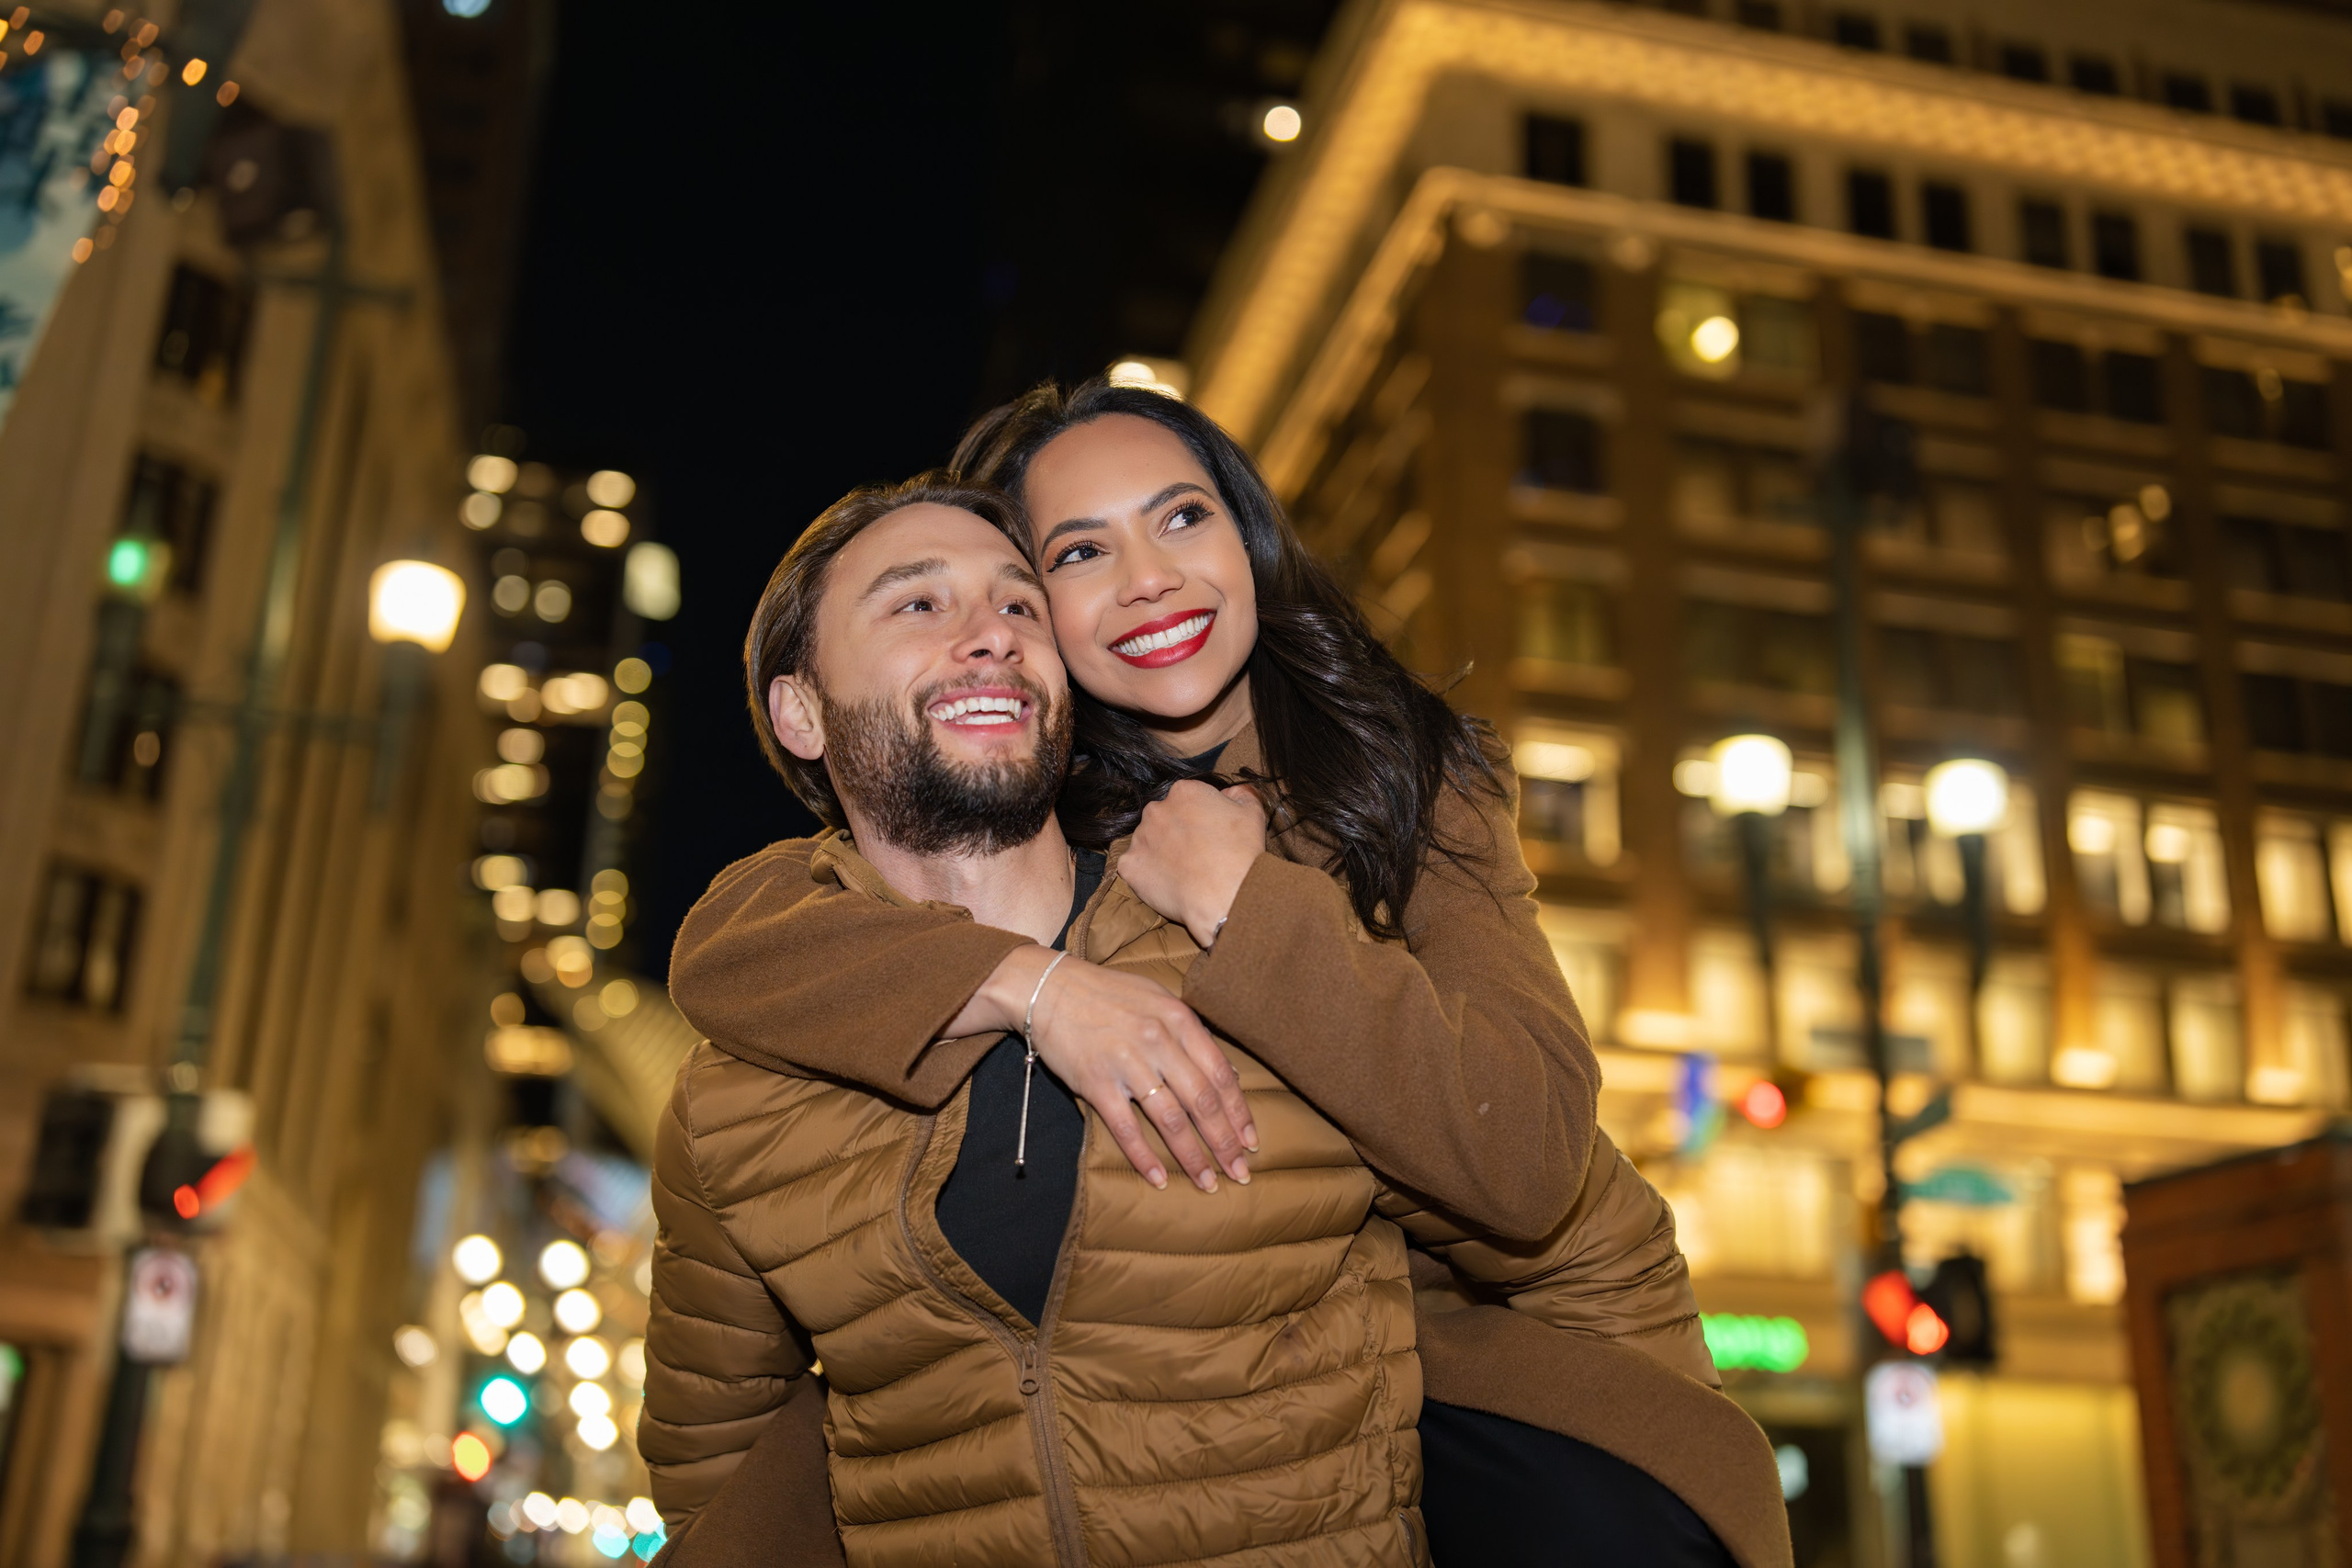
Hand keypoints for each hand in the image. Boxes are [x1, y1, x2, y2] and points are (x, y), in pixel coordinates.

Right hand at [966, 946, 1257, 1191]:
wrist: (1047, 988)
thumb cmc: (1106, 993)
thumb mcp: (1157, 1000)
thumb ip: (1190, 1034)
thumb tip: (1224, 1075)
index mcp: (1178, 1020)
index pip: (1221, 1074)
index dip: (1239, 1113)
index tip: (1251, 1141)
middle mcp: (1158, 1041)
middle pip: (1203, 1102)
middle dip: (1225, 1142)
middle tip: (1240, 1173)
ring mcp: (1127, 1063)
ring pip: (1171, 1120)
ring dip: (1193, 1157)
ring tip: (1208, 1183)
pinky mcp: (1096, 1083)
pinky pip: (1127, 1128)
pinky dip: (1144, 1158)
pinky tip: (1158, 1180)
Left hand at [1119, 780, 1268, 949]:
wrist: (1226, 896)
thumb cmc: (1242, 854)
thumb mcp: (1253, 814)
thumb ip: (1240, 794)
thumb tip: (1229, 793)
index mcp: (1184, 792)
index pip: (1186, 799)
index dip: (1198, 817)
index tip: (1208, 834)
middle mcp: (1156, 809)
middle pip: (1164, 818)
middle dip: (1175, 832)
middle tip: (1195, 854)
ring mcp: (1139, 838)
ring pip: (1148, 842)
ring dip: (1160, 852)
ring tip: (1183, 872)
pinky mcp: (1129, 866)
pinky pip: (1135, 867)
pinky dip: (1147, 875)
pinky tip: (1168, 884)